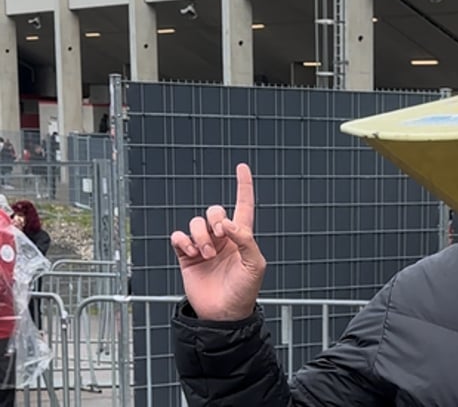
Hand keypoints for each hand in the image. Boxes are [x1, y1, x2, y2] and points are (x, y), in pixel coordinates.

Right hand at [170, 164, 265, 320]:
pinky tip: (191, 252)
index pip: (244, 205)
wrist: (224, 313)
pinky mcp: (187, 257)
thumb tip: (228, 223)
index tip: (242, 167)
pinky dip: (183, 240)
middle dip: (215, 218)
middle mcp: (222, 238)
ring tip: (207, 254)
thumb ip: (246, 239)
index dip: (243, 186)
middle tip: (221, 236)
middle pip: (214, 211)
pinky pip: (179, 237)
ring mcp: (204, 246)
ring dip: (200, 235)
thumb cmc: (245, 290)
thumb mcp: (255, 264)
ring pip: (196, 223)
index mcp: (242, 236)